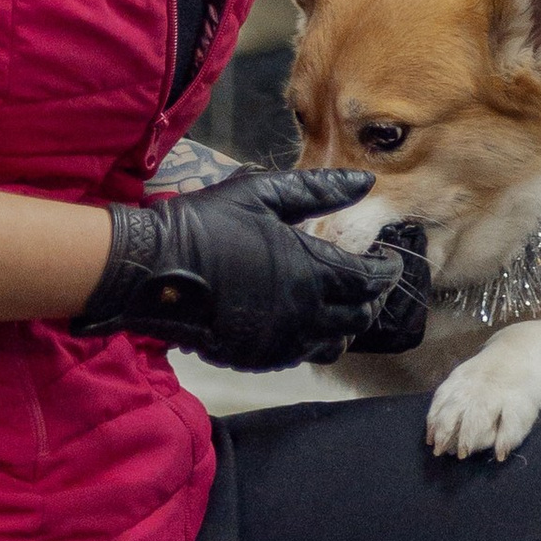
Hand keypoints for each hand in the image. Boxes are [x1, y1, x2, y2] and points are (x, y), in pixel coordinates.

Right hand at [79, 168, 428, 370]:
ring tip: (336, 301)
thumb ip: (319, 190)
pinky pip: (302, 355)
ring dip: (344, 323)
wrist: (153, 270)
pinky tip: (300, 318)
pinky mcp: (258, 357)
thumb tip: (364, 183)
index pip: (372, 280)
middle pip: (361, 316)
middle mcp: (306, 312)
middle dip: (370, 297)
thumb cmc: (207, 223)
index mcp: (313, 269)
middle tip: (364, 278)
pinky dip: (312, 339)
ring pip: (335, 343)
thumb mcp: (262, 193)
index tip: (387, 259)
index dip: (387, 270)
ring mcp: (282, 340)